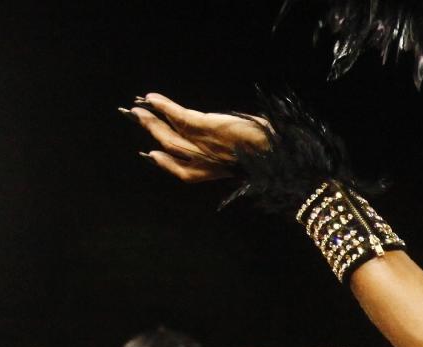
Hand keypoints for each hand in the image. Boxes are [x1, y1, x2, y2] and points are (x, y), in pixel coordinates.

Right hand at [127, 93, 269, 182]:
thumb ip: (233, 150)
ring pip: (170, 135)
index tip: (152, 154)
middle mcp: (207, 162)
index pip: (185, 172)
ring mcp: (206, 146)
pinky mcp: (208, 128)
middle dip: (153, 134)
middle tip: (138, 119)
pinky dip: (164, 106)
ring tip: (138, 109)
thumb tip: (230, 136)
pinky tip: (152, 98)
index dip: (167, 164)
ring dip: (152, 121)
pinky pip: (179, 117)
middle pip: (172, 149)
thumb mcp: (250, 155)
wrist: (284, 152)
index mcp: (217, 171)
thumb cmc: (274, 152)